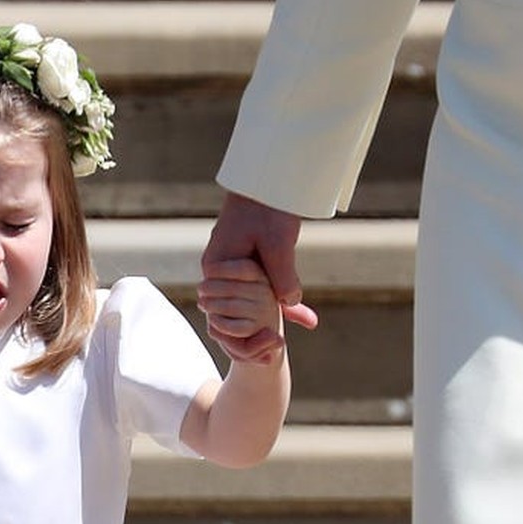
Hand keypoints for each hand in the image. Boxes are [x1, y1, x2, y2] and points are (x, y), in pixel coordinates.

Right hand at [201, 191, 317, 360]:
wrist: (267, 178)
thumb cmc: (267, 208)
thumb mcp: (277, 244)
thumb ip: (282, 276)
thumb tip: (289, 303)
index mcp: (217, 267)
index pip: (225, 310)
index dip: (245, 330)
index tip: (269, 340)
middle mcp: (220, 269)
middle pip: (237, 309)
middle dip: (259, 327)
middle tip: (281, 345)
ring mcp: (231, 264)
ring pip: (253, 299)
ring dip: (273, 313)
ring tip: (302, 327)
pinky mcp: (246, 259)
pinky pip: (261, 286)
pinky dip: (281, 298)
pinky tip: (305, 316)